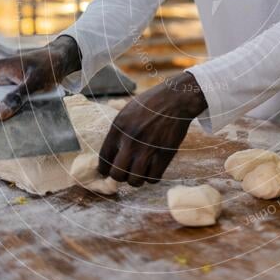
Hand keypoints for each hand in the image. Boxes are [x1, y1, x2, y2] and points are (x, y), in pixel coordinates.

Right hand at [0, 36, 81, 119]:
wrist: (63, 59)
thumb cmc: (49, 65)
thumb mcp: (35, 82)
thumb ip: (17, 97)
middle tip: (5, 126)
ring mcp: (6, 82)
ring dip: (6, 112)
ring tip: (16, 123)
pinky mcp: (15, 87)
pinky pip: (9, 101)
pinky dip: (14, 108)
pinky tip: (23, 117)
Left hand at [98, 71, 206, 185]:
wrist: (176, 99)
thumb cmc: (151, 103)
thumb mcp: (127, 112)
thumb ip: (118, 132)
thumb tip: (111, 153)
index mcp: (118, 128)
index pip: (103, 159)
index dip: (104, 169)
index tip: (108, 171)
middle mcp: (130, 140)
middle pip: (117, 175)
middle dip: (120, 176)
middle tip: (126, 172)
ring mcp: (147, 149)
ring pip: (134, 181)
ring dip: (136, 179)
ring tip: (140, 172)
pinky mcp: (164, 155)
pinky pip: (153, 179)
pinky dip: (152, 178)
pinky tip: (153, 170)